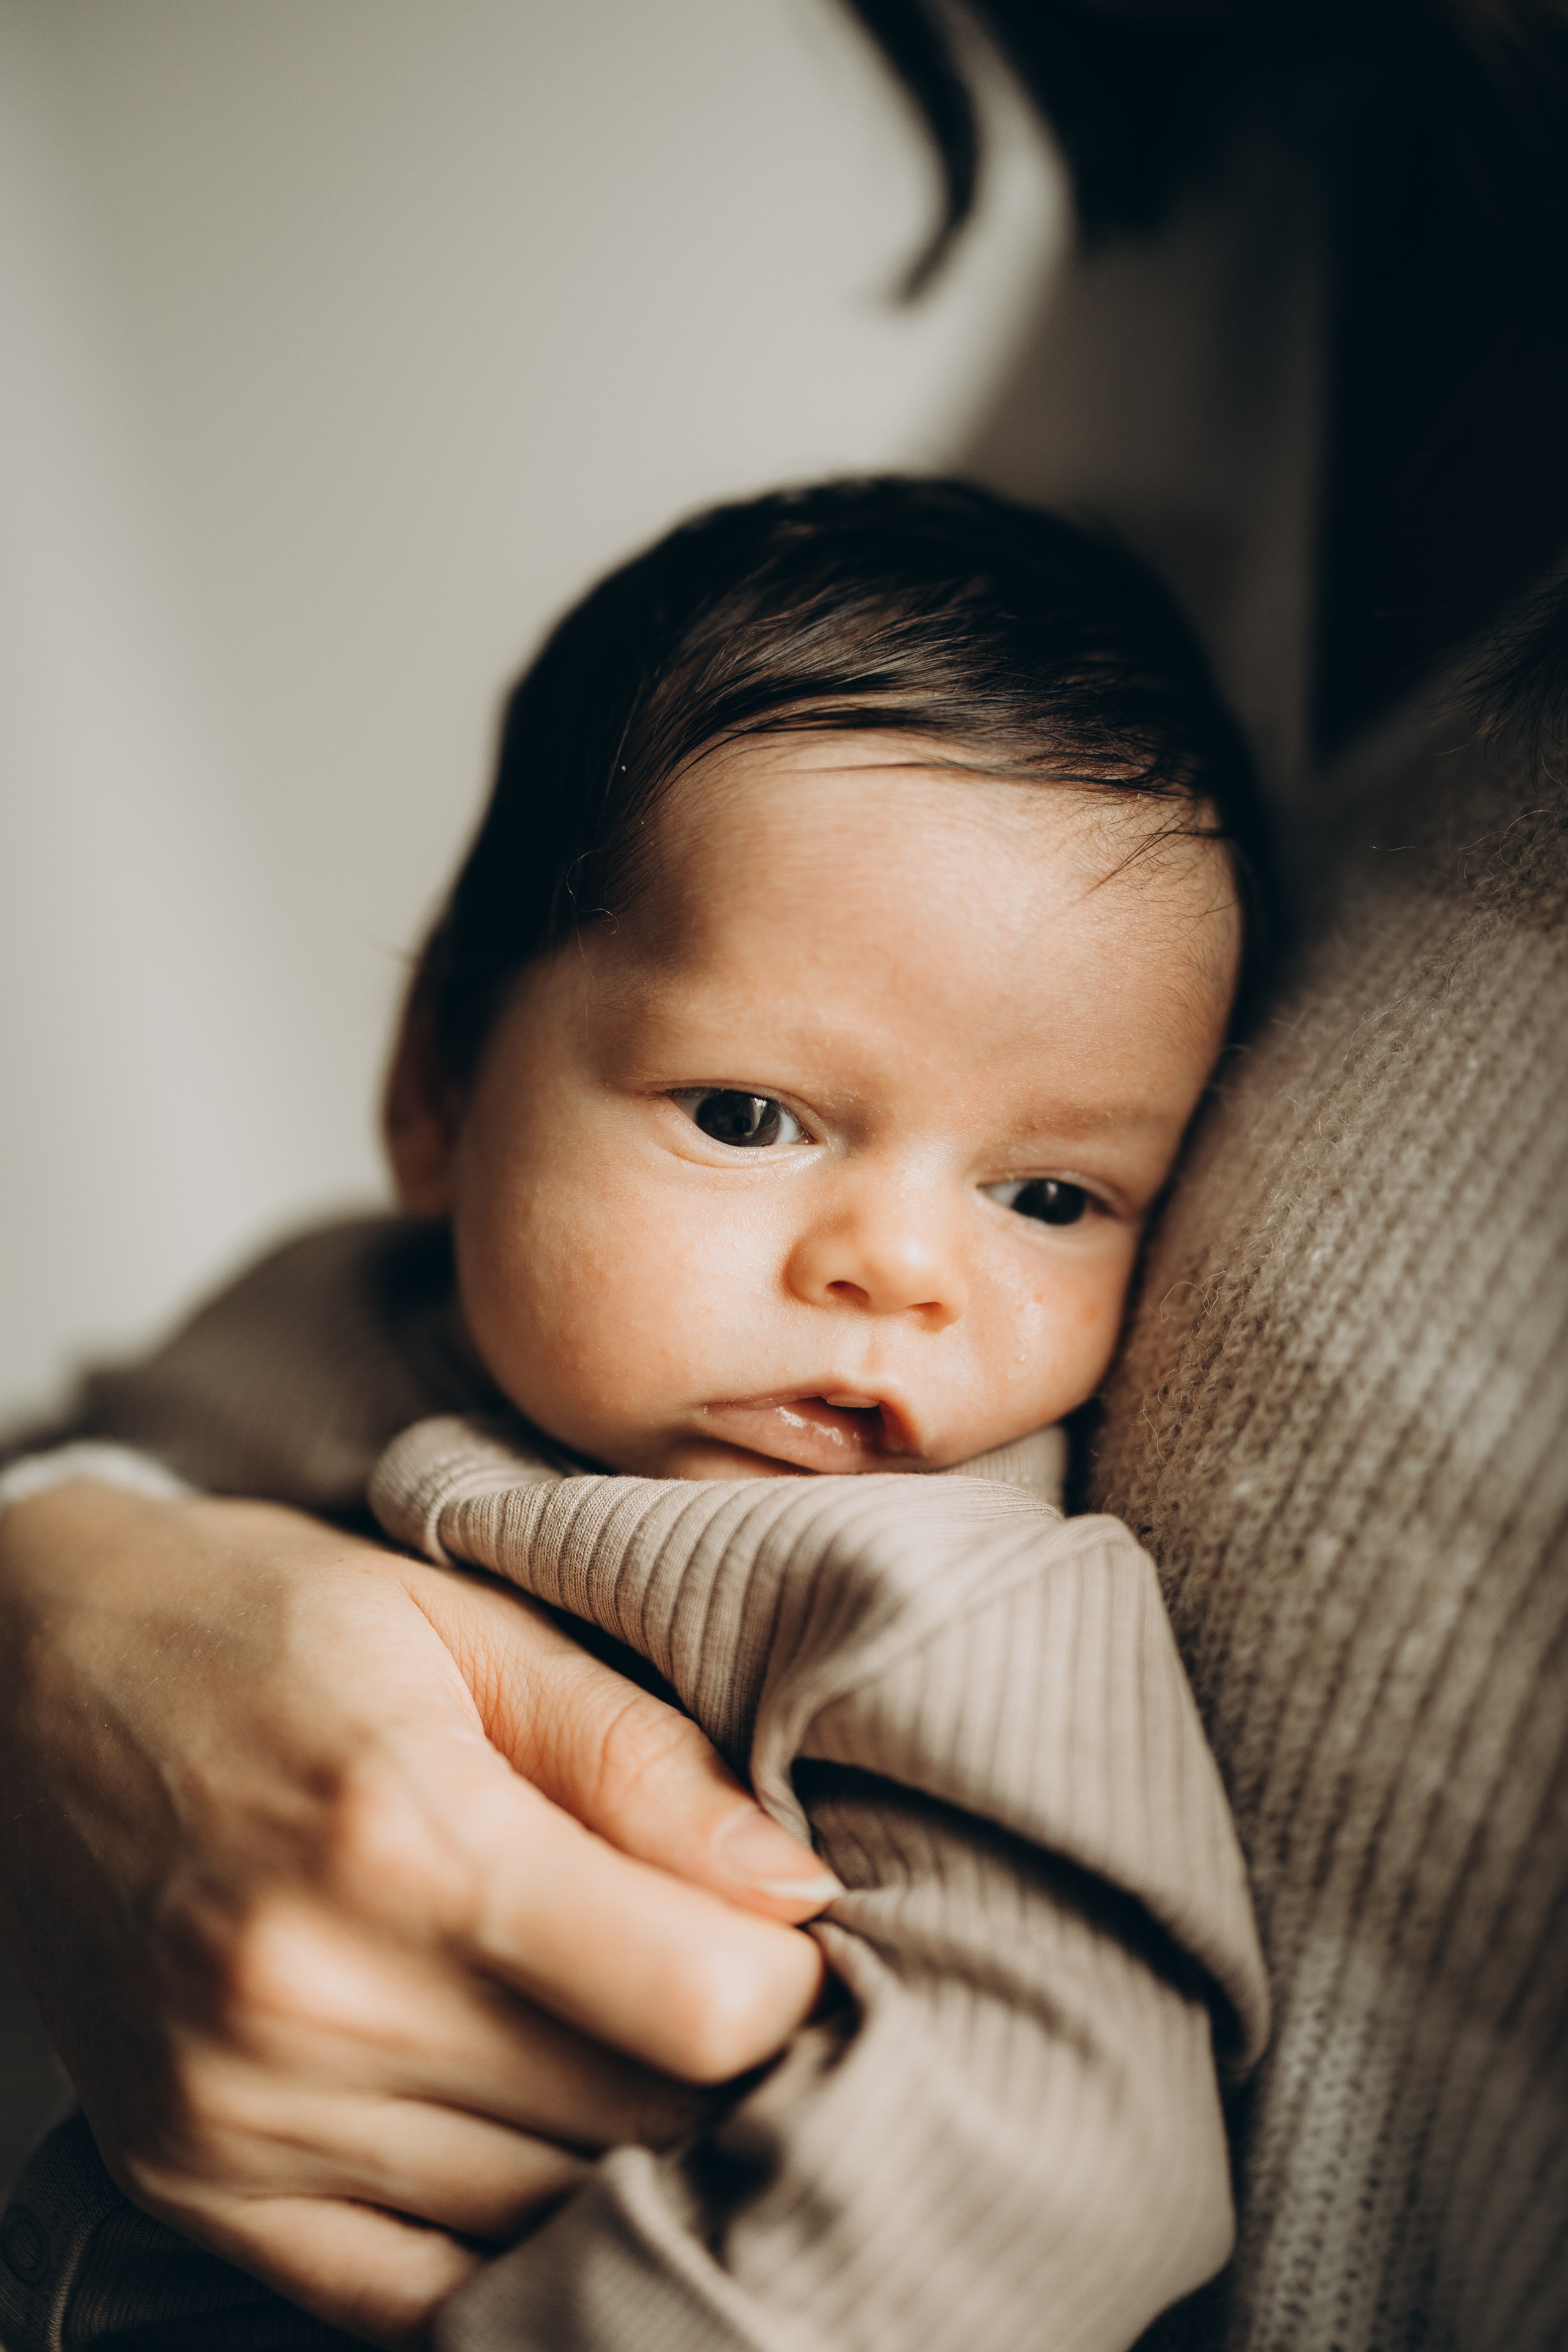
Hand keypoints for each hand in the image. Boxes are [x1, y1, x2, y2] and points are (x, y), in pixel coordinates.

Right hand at [0, 1483, 831, 2346]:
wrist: (32, 1671)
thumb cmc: (269, 1621)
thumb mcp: (469, 1625)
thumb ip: (638, 1758)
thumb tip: (796, 1890)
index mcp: (404, 1832)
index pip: (698, 2005)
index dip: (784, 1977)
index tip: (780, 1928)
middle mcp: (313, 1997)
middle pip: (636, 2117)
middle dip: (714, 2055)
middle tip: (705, 1967)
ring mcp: (239, 2112)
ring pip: (543, 2208)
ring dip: (613, 2135)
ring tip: (605, 2022)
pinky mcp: (191, 2182)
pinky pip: (412, 2292)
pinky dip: (499, 2226)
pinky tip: (518, 2122)